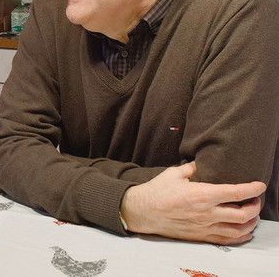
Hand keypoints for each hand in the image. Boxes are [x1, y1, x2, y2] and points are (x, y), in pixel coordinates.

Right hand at [121, 161, 265, 244]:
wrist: (142, 211)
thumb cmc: (156, 191)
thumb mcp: (174, 173)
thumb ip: (192, 168)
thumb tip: (202, 163)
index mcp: (202, 195)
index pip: (236, 193)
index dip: (253, 188)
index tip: (260, 185)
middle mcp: (206, 213)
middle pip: (243, 214)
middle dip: (256, 207)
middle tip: (256, 200)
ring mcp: (204, 227)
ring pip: (238, 230)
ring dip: (251, 223)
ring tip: (253, 215)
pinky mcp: (199, 236)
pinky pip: (226, 240)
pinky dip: (240, 237)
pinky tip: (244, 231)